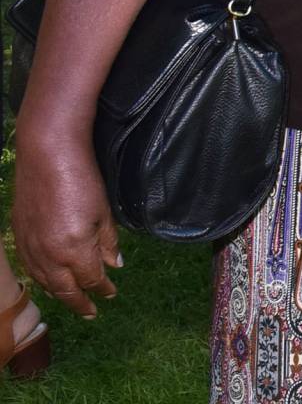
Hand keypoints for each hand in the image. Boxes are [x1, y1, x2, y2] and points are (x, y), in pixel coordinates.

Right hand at [11, 131, 120, 317]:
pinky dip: (41, 279)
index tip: (111, 294)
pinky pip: (30, 267)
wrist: (47, 157)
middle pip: (64, 288)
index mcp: (74, 249)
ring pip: (44, 281)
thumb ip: (108, 242)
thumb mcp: (104, 212)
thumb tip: (115, 266)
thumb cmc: (82, 180)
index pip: (91, 278)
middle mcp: (49, 254)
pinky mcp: (18, 236)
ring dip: (59, 293)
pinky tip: (49, 280)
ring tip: (72, 299)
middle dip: (80, 302)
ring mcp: (30, 246)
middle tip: (92, 311)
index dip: (102, 288)